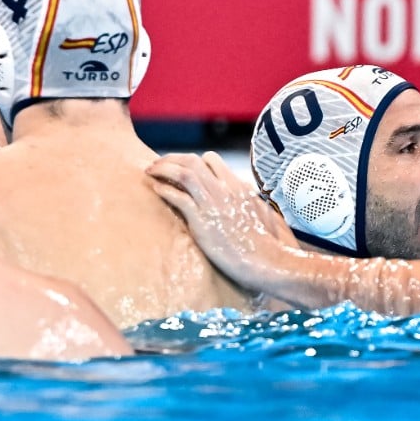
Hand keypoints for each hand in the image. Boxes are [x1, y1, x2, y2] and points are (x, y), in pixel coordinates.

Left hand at [147, 151, 292, 288]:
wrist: (269, 262)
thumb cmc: (268, 243)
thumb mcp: (262, 211)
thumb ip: (249, 199)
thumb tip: (245, 192)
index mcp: (238, 185)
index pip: (211, 160)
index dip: (190, 160)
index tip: (178, 165)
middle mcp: (224, 190)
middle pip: (191, 161)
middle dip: (170, 159)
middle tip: (156, 164)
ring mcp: (213, 204)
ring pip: (183, 173)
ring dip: (163, 169)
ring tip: (150, 171)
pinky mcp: (203, 221)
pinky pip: (179, 198)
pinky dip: (164, 190)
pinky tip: (156, 189)